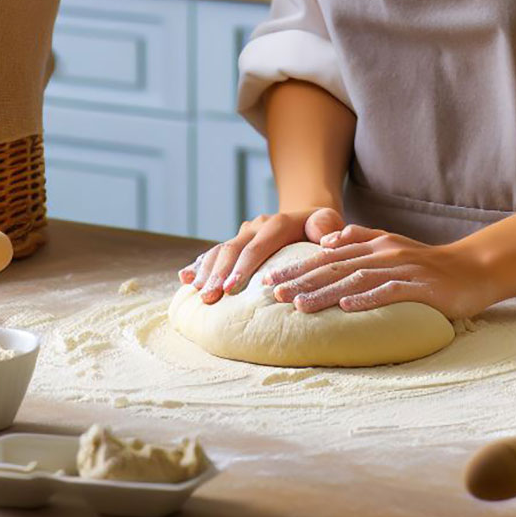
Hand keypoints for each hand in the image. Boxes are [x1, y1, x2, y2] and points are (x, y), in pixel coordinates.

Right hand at [176, 207, 344, 304]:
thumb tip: (325, 238)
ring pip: (220, 251)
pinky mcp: (236, 243)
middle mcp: (256, 226)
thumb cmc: (321, 229)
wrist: (306, 218)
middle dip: (219, 274)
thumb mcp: (329, 222)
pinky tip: (185, 279)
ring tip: (197, 294)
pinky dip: (199, 265)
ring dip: (207, 272)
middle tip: (210, 298)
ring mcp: (243, 234)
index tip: (231, 287)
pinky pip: (214, 253)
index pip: (258, 246)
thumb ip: (327, 228)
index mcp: (278, 223)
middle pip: (233, 249)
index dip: (244, 266)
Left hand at [261, 224, 494, 320]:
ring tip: (299, 305)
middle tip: (272, 294)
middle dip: (301, 280)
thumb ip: (359, 239)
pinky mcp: (420, 286)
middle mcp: (383, 251)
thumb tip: (326, 243)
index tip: (269, 280)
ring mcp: (401, 267)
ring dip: (325, 291)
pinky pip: (390, 291)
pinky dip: (367, 299)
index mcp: (373, 243)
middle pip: (335, 266)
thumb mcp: (390, 245)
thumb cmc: (427, 263)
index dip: (296, 267)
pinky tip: (347, 307)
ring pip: (355, 278)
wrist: (472, 268)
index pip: (326, 255)